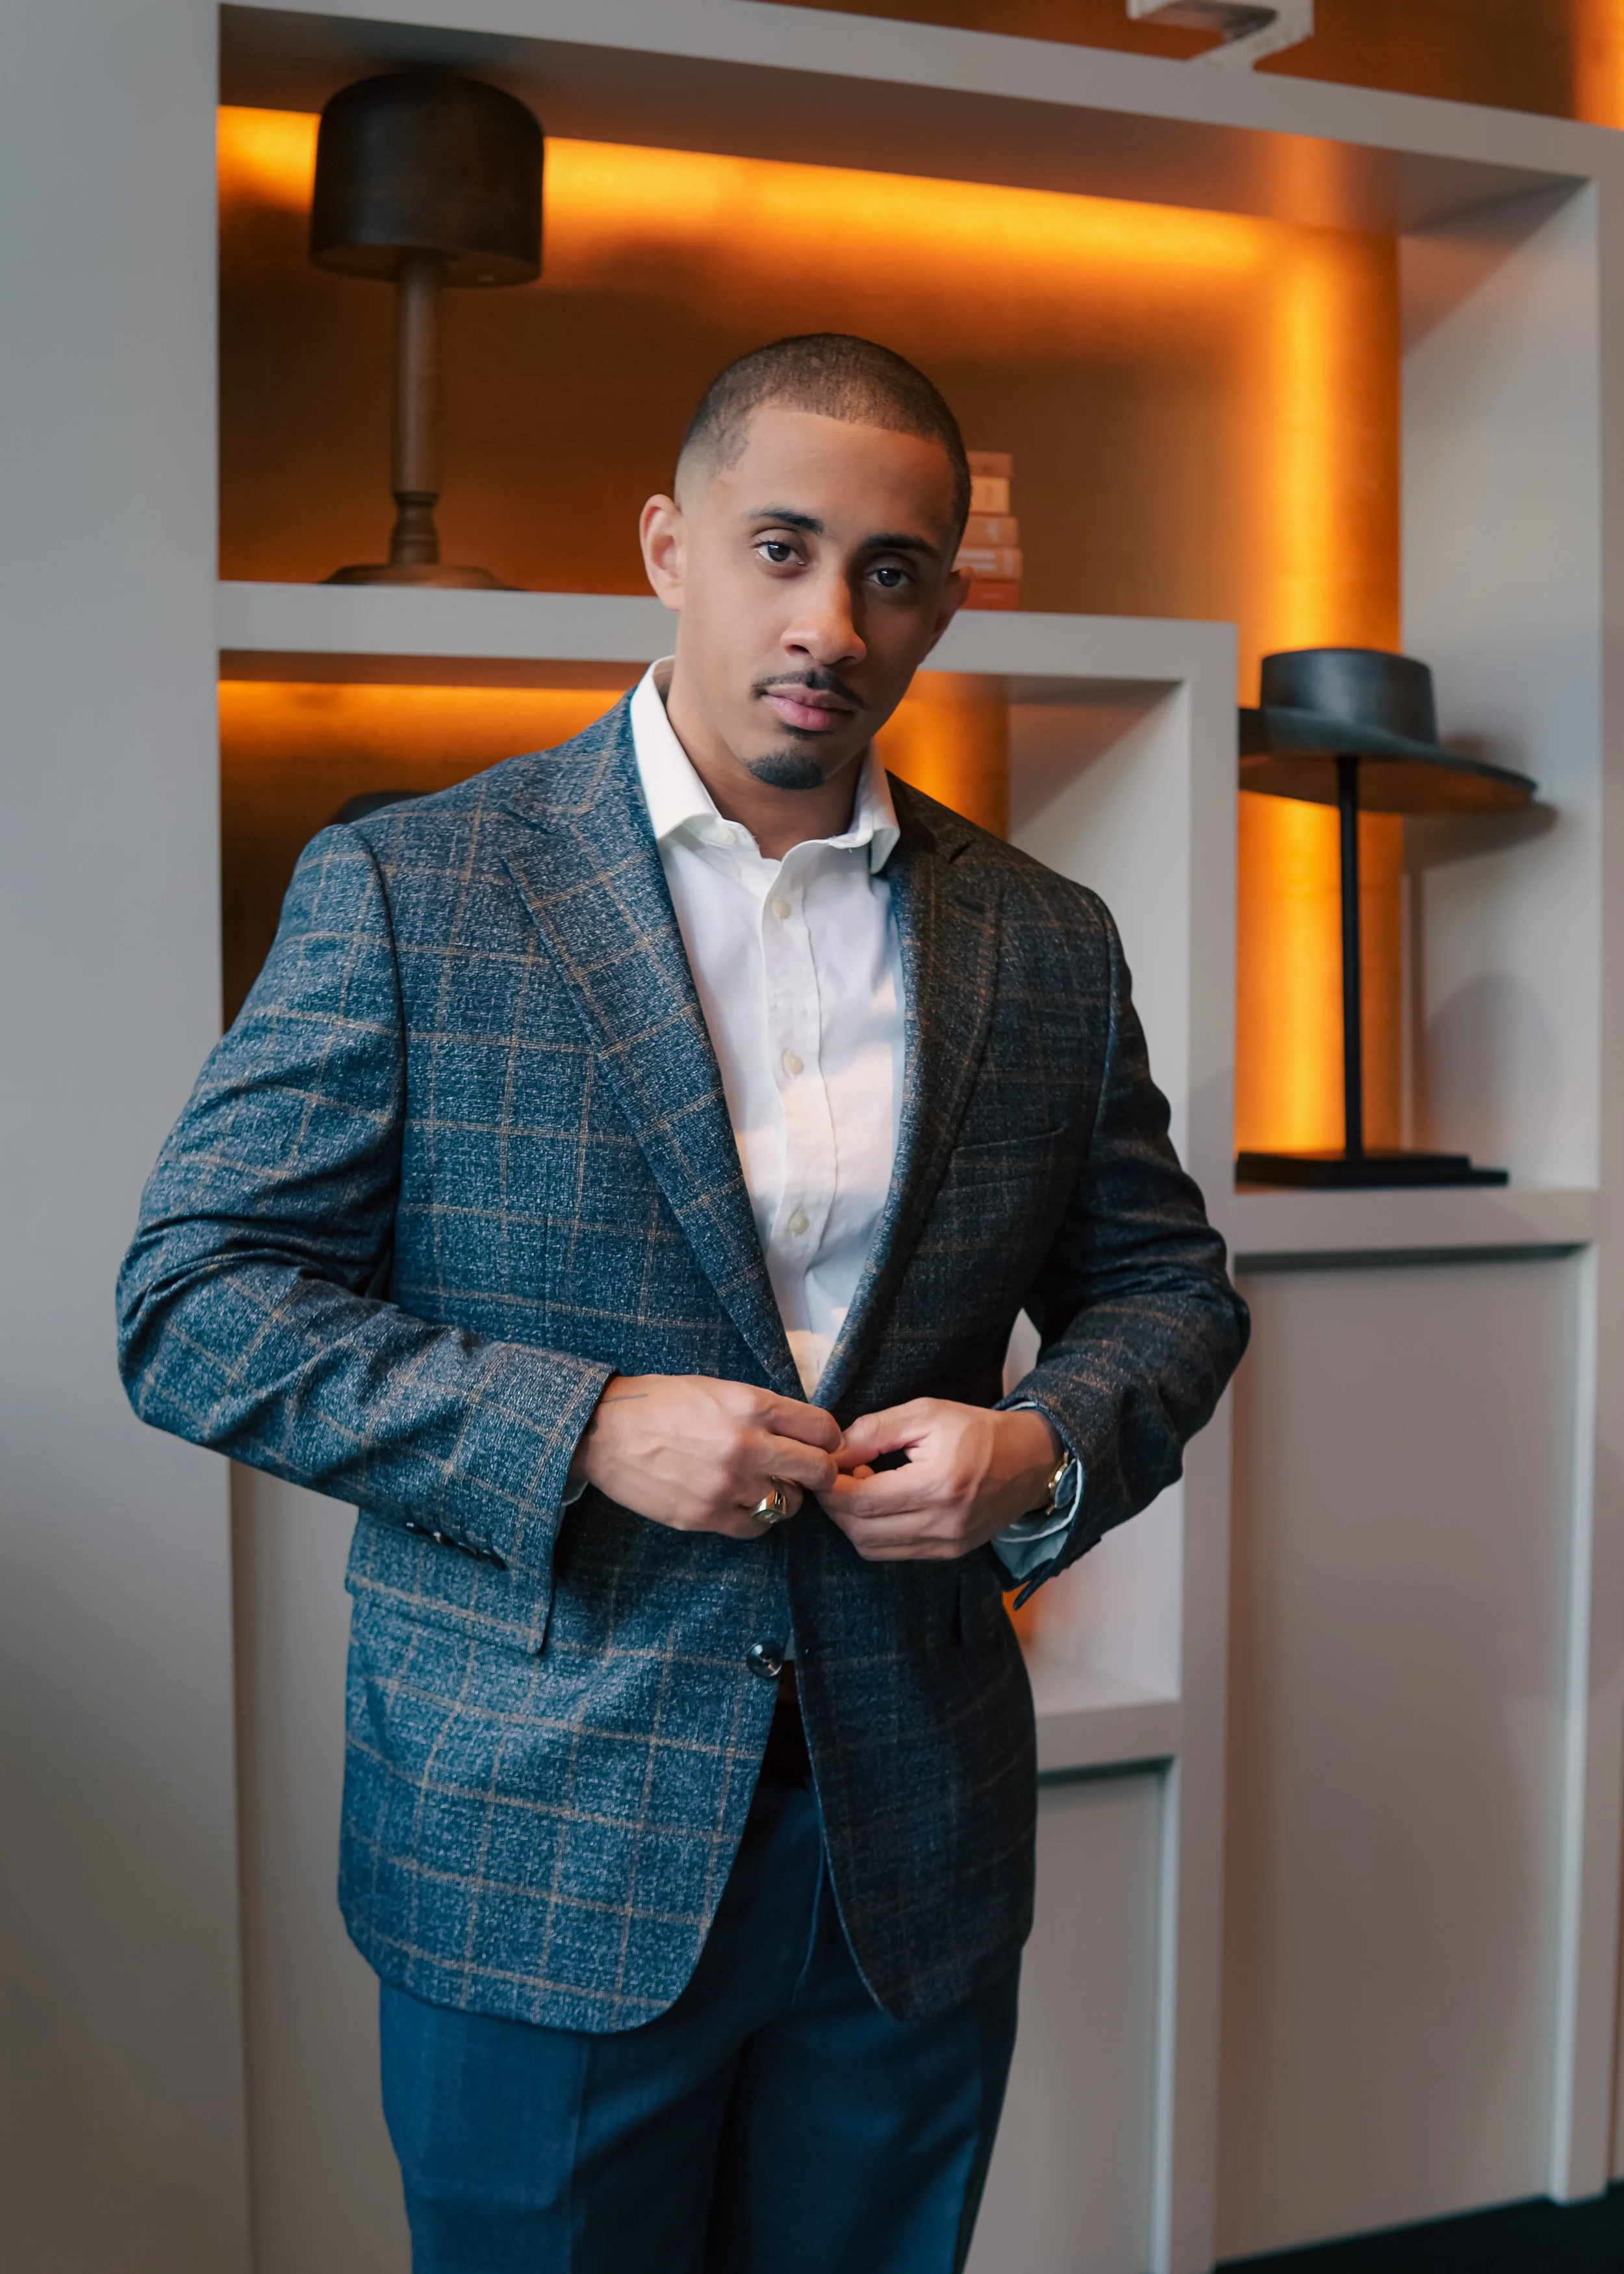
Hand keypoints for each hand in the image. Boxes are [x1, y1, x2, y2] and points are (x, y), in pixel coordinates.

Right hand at [571, 1374, 840, 1539]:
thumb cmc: (660, 1403)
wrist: (605, 1432)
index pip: (823, 1428)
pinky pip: (756, 1528)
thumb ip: (761, 1410)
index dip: (829, 1438)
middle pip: (818, 1471)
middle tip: (810, 1473)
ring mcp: (727, 1485)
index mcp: (751, 1406)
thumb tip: (802, 1431)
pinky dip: (755, 1518)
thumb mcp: (717, 1389)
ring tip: (766, 1485)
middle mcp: (746, 1446)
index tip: (824, 1444)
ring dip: (785, 1496)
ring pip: (789, 1504)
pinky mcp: (707, 1516)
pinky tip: (741, 1502)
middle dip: (821, 1473)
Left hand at [823, 1400, 1060, 1562]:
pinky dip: (875, 1533)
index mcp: (938, 1484)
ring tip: (860, 1488)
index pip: (860, 1501)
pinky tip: (882, 1504)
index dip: (830, 1487)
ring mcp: (948, 1544)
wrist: (1029, 1459)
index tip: (824, 1466)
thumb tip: (833, 1452)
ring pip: (873, 1548)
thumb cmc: (977, 1430)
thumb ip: (875, 1431)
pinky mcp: (949, 1553)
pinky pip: (894, 1553)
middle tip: (836, 1476)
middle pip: (861, 1531)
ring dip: (853, 1522)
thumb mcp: (926, 1413)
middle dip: (836, 1505)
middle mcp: (943, 1523)